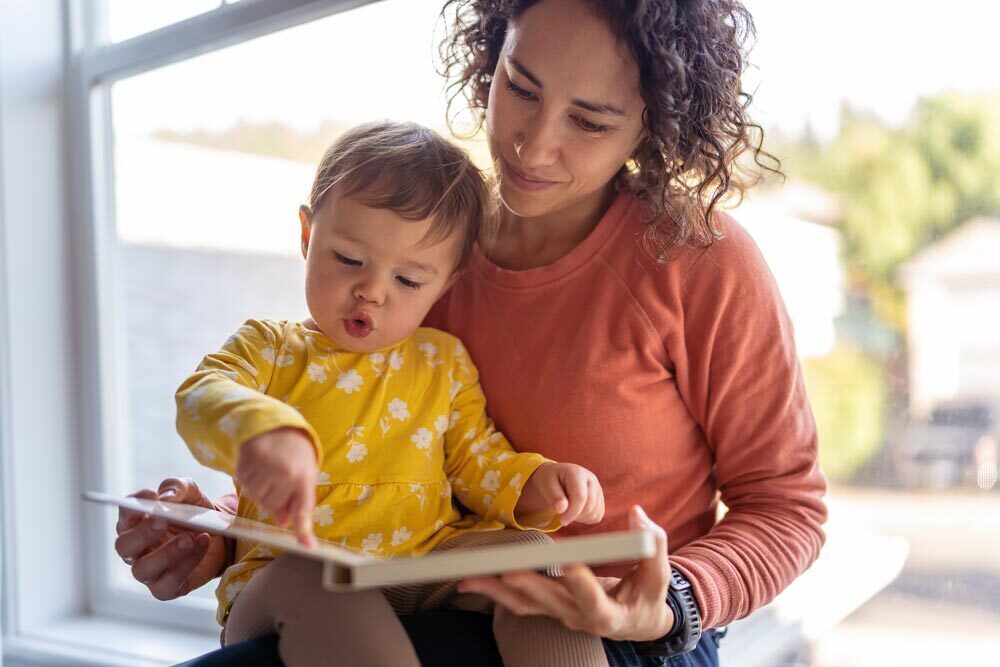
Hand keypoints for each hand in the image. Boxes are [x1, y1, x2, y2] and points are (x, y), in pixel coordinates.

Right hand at [114, 477, 227, 600]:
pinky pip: (167, 583)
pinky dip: (186, 565)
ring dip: (165, 553)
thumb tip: (165, 498)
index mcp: (136, 523)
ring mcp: (149, 571)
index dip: (133, 506)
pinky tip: (202, 544)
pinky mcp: (165, 588)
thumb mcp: (191, 493)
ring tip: (188, 539)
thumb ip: (177, 488)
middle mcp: (136, 549)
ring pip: (141, 569)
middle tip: (162, 521)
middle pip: (124, 545)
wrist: (222, 537)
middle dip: (142, 533)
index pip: (124, 514)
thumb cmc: (196, 513)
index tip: (151, 496)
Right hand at [235, 427, 317, 546]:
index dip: (304, 530)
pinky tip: (259, 465)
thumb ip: (297, 499)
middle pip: (273, 506)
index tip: (308, 546)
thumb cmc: (294, 453)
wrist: (276, 425)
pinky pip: (245, 486)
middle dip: (275, 498)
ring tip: (270, 470)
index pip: (304, 509)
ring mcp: (263, 468)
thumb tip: (283, 522)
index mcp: (304, 476)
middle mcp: (284, 473)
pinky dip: (250, 479)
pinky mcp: (245, 464)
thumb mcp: (304, 472)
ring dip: (262, 489)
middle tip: (280, 478)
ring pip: (257, 498)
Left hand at [457, 505, 674, 641]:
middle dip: (528, 585)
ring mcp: (560, 615)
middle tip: (508, 570)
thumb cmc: (649, 594)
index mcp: (609, 614)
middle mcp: (579, 619)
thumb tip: (637, 514)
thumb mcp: (658, 573)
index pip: (593, 600)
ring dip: (496, 592)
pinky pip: (518, 602)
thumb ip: (652, 543)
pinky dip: (495, 592)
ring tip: (470, 580)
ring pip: (525, 605)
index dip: (582, 584)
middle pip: (549, 603)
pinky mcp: (548, 608)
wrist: (637, 621)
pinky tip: (473, 582)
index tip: (570, 565)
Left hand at [515, 462, 604, 525]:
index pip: (580, 497)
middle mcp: (591, 479)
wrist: (558, 477)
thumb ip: (554, 496)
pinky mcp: (600, 499)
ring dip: (579, 517)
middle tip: (561, 514)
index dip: (572, 512)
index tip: (561, 521)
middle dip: (574, 516)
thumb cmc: (551, 480)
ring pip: (594, 513)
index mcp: (577, 473)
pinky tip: (575, 510)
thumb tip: (561, 509)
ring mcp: (598, 489)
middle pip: (589, 506)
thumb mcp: (547, 484)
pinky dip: (585, 518)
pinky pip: (597, 516)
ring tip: (567, 508)